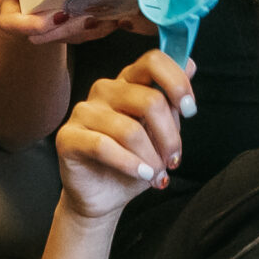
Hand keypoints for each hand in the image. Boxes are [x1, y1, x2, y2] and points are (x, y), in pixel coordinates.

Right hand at [55, 50, 193, 219]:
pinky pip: (104, 146)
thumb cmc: (133, 163)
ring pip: (130, 129)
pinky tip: (141, 175)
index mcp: (128, 83)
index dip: (176, 82)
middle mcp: (105, 90)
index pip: (153, 61)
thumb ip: (171, 102)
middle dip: (169, 137)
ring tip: (156, 175)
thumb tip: (190, 65)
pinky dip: (129, 164)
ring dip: (151, 158)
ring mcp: (84, 111)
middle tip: (173, 161)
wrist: (103, 197)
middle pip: (150, 100)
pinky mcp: (68, 136)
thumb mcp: (160, 134)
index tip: (190, 109)